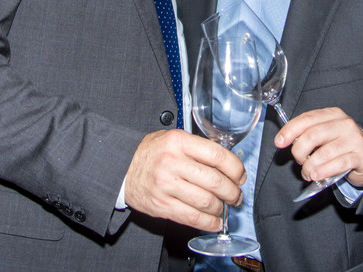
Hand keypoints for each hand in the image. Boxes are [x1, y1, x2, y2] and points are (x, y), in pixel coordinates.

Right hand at [124, 129, 245, 231]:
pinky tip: (215, 221)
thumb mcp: (173, 139)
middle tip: (236, 195)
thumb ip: (198, 148)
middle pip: (215, 181)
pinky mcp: (162, 205)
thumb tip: (228, 164)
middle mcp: (172, 162)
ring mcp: (166, 185)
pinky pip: (193, 217)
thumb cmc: (151, 153)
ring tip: (224, 207)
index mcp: (178, 142)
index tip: (240, 176)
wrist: (121, 168)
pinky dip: (209, 222)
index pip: (217, 155)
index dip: (235, 168)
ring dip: (222, 208)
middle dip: (232, 192)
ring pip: (207, 201)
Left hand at [274, 107, 362, 187]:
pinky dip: (323, 171)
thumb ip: (307, 134)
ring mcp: (355, 139)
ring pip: (324, 153)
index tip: (279, 142)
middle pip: (313, 135)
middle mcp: (345, 124)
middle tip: (299, 161)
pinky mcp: (362, 156)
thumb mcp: (324, 135)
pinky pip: (338, 164)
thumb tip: (284, 140)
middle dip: (299, 151)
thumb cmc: (339, 146)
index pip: (307, 119)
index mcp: (332, 114)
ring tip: (308, 173)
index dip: (290, 130)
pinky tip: (316, 175)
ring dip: (310, 166)